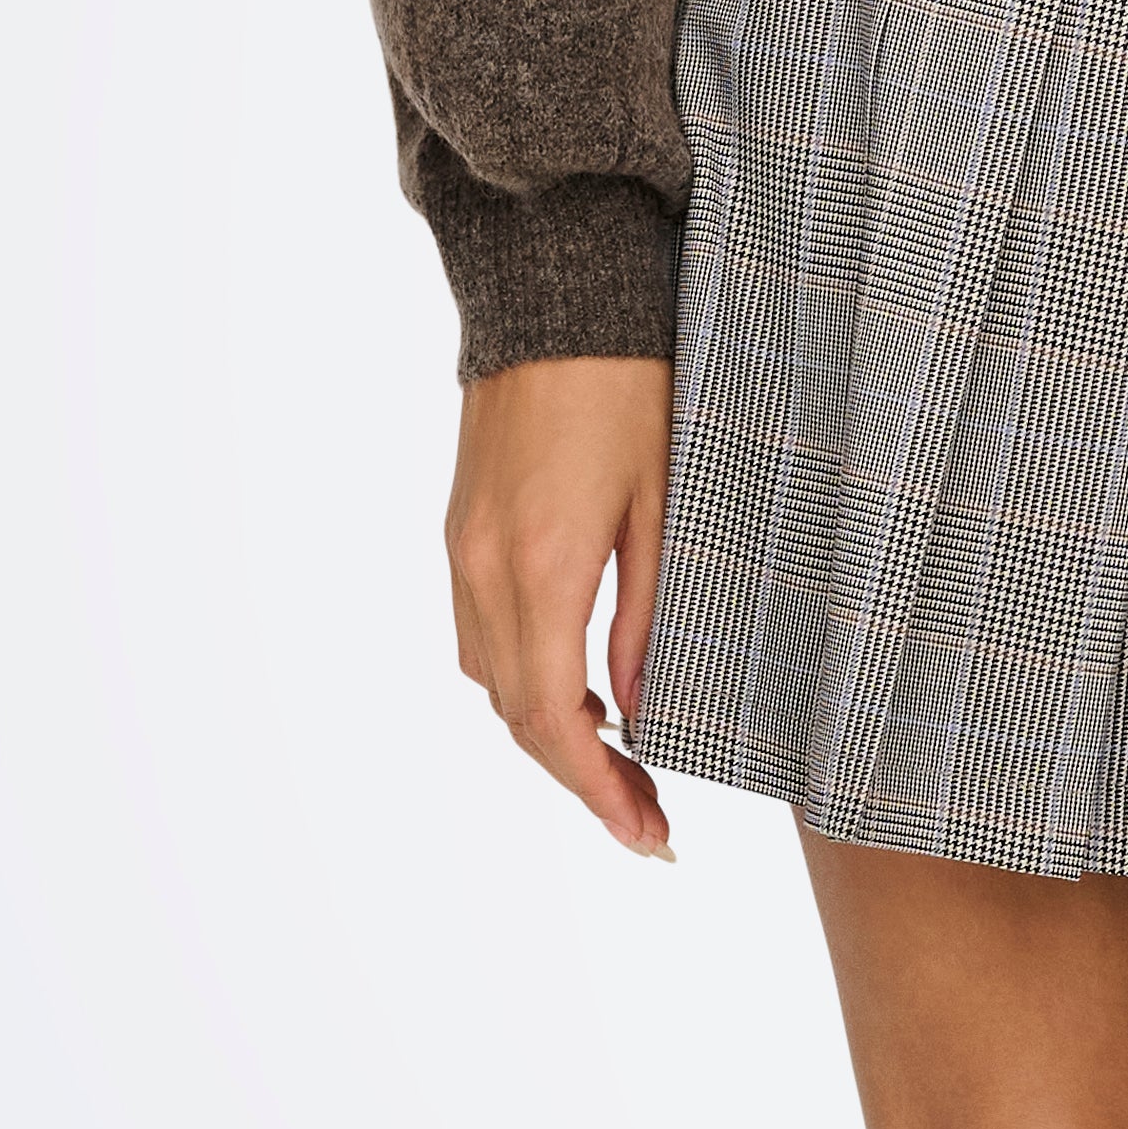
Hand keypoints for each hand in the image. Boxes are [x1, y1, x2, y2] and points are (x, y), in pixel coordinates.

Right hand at [445, 356, 677, 857]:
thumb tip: (643, 716)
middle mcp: (483, 568)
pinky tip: (582, 690)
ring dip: (550, 734)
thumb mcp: (668, 503)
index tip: (650, 836)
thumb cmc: (632, 384)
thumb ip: (651, 618)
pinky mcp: (460, 530)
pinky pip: (479, 637)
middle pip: (516, 715)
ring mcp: (462, 549)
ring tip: (626, 765)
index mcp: (541, 565)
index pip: (554, 719)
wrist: (555, 291)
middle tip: (650, 823)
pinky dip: (525, 682)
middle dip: (581, 780)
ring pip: (491, 682)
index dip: (598, 791)